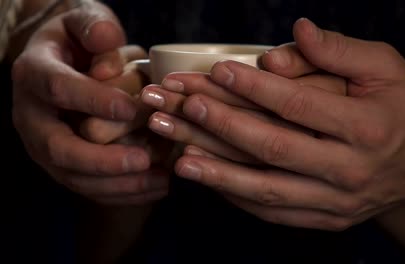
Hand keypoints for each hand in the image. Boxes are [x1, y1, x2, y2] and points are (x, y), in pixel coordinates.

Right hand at [12, 3, 167, 203]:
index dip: (93, 101)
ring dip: (117, 184)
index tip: (131, 108)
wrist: (63, 61)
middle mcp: (32, 115)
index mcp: (34, 74)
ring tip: (158, 181)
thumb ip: (94, 26)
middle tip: (142, 160)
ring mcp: (45, 144)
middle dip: (101, 160)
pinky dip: (122, 193)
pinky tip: (155, 187)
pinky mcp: (63, 164)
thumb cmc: (78, 40)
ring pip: (73, 177)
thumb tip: (108, 42)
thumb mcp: (82, 20)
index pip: (59, 90)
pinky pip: (88, 187)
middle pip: (58, 148)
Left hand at [165, 18, 404, 229]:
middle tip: (182, 108)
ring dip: (218, 173)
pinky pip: (275, 213)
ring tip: (178, 156)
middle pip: (273, 149)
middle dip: (222, 127)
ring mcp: (338, 202)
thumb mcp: (385, 66)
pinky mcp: (328, 220)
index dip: (255, 88)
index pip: (299, 106)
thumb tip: (296, 31)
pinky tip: (209, 180)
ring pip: (266, 190)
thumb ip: (339, 50)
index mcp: (368, 128)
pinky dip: (238, 197)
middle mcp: (351, 171)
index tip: (217, 71)